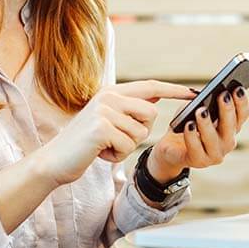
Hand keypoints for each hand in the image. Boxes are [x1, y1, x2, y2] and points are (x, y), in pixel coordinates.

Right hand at [35, 80, 194, 186]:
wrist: (53, 161)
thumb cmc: (84, 144)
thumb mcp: (108, 120)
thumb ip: (130, 108)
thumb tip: (157, 96)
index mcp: (112, 92)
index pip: (151, 86)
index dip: (174, 89)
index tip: (194, 92)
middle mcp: (109, 96)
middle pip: (152, 114)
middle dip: (140, 133)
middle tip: (116, 139)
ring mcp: (105, 111)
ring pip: (141, 133)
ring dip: (126, 147)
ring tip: (104, 146)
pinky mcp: (102, 128)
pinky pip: (128, 146)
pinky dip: (116, 156)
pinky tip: (99, 153)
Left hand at [149, 86, 248, 181]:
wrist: (171, 147)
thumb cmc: (187, 122)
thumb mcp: (196, 107)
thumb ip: (204, 101)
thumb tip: (207, 95)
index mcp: (232, 127)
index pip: (243, 114)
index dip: (242, 102)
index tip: (237, 88)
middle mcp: (227, 142)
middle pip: (231, 126)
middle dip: (227, 110)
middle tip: (222, 95)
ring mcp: (215, 154)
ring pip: (214, 139)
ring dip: (207, 124)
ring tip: (201, 111)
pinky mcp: (199, 162)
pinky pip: (196, 149)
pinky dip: (192, 136)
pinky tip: (188, 125)